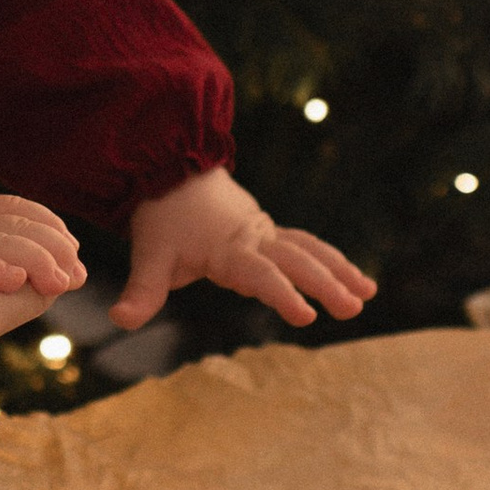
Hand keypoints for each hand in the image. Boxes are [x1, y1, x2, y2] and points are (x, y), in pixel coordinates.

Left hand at [108, 167, 376, 333]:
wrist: (171, 170)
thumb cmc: (162, 218)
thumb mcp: (149, 255)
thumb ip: (142, 291)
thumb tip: (122, 319)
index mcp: (229, 248)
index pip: (261, 275)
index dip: (283, 295)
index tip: (306, 316)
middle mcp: (254, 238)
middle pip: (297, 260)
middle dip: (326, 284)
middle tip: (351, 309)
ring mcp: (266, 232)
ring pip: (310, 249)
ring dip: (339, 270)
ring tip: (367, 295)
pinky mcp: (270, 232)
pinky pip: (308, 244)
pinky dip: (332, 259)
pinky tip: (356, 280)